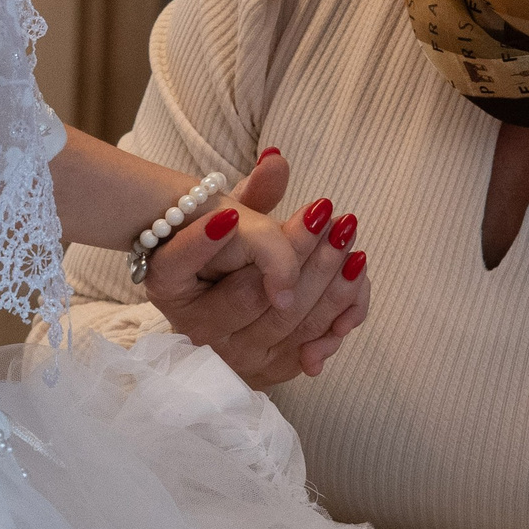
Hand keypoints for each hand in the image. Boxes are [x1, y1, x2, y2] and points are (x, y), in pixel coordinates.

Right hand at [142, 150, 370, 386]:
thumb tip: (277, 159)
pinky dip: (340, 311)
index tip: (231, 215)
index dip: (202, 242)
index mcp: (169, 284)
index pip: (180, 262)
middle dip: (293, 252)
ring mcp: (233, 355)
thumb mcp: (235, 221)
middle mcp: (194, 326)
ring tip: (348, 236)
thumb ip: (253, 194)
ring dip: (326, 275)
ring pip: (288, 317)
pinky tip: (358, 276)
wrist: (232, 316)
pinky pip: (314, 343)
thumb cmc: (229, 257)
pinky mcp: (271, 370)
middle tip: (325, 216)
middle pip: (249, 293)